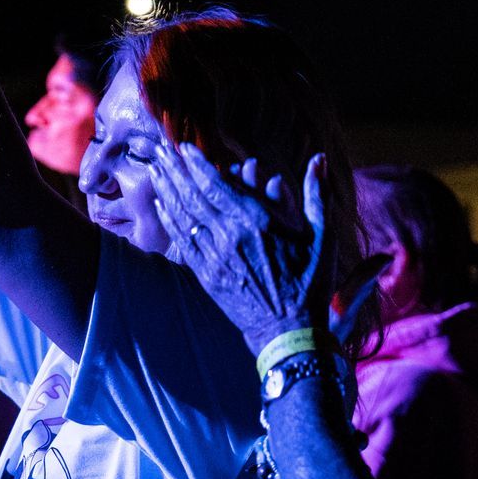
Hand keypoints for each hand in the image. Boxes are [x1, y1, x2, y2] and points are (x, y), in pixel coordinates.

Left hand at [150, 142, 334, 352]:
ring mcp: (215, 256)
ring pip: (184, 215)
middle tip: (160, 150)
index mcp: (257, 220)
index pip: (216, 184)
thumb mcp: (322, 235)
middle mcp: (230, 234)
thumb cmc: (309, 283)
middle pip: (193, 194)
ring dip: (168, 189)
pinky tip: (161, 204)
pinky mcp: (206, 275)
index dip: (197, 164)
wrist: (289, 331)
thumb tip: (319, 159)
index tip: (185, 147)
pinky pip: (182, 242)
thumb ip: (316, 194)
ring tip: (155, 169)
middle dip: (175, 169)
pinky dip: (170, 220)